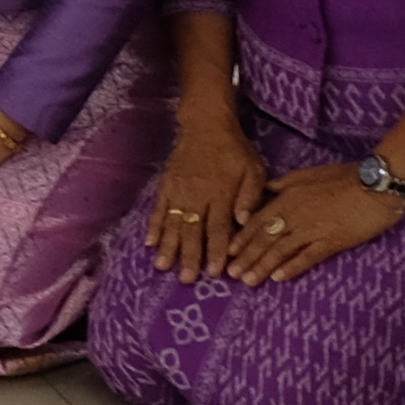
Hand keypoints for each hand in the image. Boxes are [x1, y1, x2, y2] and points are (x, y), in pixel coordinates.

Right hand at [148, 110, 267, 280]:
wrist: (206, 125)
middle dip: (190, 256)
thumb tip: (243, 221)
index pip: (219, 228)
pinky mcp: (167, 185)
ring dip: (168, 246)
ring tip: (163, 267)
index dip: (217, 250)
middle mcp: (197, 195)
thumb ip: (250, 195)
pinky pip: (159, 208)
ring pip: (173, 222)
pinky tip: (150, 242)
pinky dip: (154, 226)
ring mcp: (179, 190)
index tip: (214, 272)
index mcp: (221, 194)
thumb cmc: (235, 151)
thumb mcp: (254, 170)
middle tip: (186, 279)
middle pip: (193, 230)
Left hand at [227, 157, 404, 284]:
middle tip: (231, 274)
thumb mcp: (307, 174)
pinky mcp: (332, 241)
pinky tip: (279, 278)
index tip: (228, 252)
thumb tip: (267, 190)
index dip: (243, 237)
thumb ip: (284, 184)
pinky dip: (292, 268)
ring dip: (263, 266)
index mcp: (287, 197)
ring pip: (281, 250)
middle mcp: (294, 214)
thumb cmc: (344, 177)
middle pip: (265, 238)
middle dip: (246, 257)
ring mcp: (312, 229)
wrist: (375, 185)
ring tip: (248, 281)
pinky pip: (307, 257)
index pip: (258, 220)